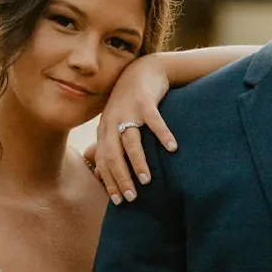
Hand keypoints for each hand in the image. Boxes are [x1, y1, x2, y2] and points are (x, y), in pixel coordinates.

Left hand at [85, 54, 177, 204]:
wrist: (142, 70)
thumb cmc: (129, 102)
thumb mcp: (113, 122)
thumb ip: (107, 145)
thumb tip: (99, 172)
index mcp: (105, 129)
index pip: (104, 160)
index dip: (110, 181)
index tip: (118, 201)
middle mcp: (112, 121)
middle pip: (114, 154)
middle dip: (121, 178)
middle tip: (131, 198)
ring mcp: (129, 111)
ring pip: (131, 141)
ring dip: (138, 162)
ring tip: (146, 181)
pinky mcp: (145, 101)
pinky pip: (154, 121)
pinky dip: (163, 135)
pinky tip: (172, 148)